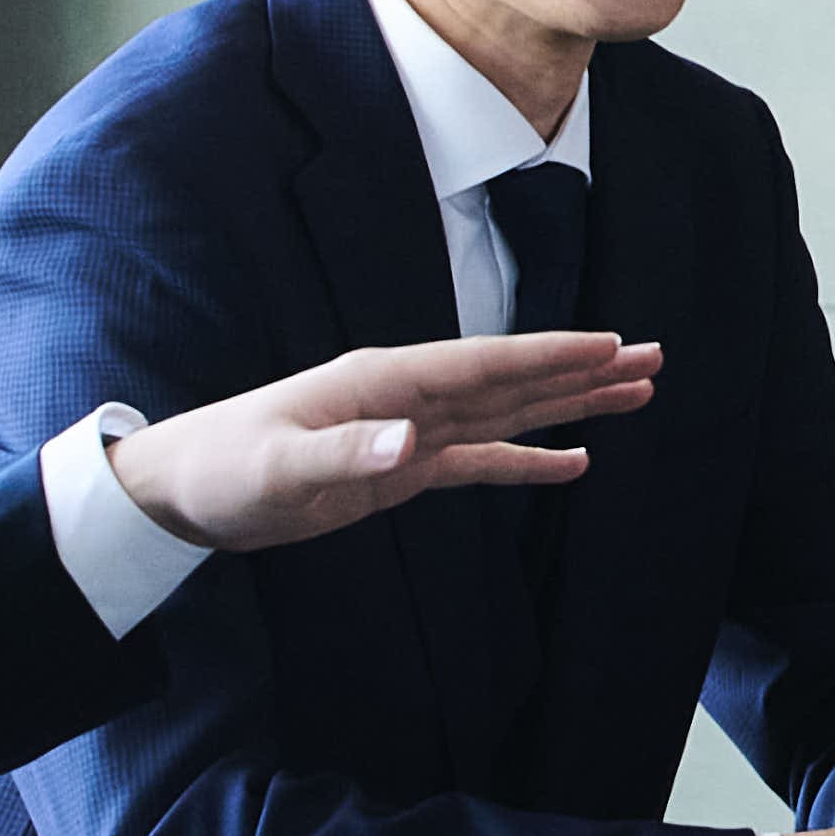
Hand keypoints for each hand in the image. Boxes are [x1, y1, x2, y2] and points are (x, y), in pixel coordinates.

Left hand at [104, 334, 656, 551]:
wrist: (181, 492)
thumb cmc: (223, 470)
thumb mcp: (279, 466)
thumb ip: (347, 453)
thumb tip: (410, 445)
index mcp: (385, 380)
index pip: (484, 364)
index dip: (550, 354)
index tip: (612, 343)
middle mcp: (407, 395)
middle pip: (513, 377)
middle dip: (583, 367)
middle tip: (653, 357)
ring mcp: (408, 429)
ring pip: (508, 412)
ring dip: (569, 402)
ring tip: (634, 393)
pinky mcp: (400, 468)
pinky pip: (479, 461)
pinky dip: (527, 460)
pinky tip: (572, 462)